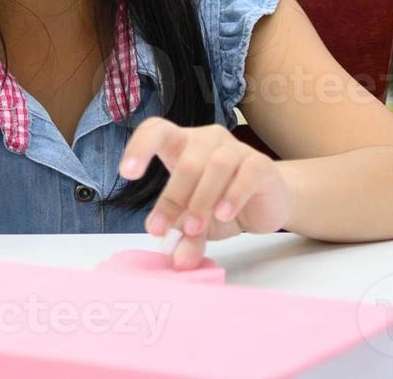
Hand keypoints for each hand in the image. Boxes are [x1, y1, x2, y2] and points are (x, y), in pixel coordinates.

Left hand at [118, 118, 292, 269]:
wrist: (265, 205)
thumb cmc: (222, 205)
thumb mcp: (197, 226)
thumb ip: (185, 238)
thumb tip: (178, 260)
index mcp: (182, 146)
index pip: (156, 131)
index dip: (139, 147)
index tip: (127, 174)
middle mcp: (207, 140)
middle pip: (187, 161)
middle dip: (173, 198)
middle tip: (165, 231)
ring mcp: (236, 148)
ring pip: (216, 164)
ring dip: (202, 199)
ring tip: (195, 228)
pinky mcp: (261, 163)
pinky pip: (246, 172)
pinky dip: (233, 195)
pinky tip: (224, 214)